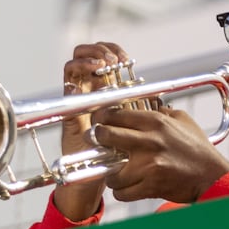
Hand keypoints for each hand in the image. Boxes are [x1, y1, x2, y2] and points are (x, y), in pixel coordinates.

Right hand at [51, 41, 137, 221]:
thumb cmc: (116, 155)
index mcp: (105, 91)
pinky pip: (67, 84)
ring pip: (75, 63)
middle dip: (102, 50)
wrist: (93, 178)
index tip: (126, 59)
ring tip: (103, 65)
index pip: (105, 58)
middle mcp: (89, 92)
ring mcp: (76, 98)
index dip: (114, 52)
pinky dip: (76, 74)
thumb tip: (161, 101)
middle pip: (87, 54)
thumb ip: (141, 115)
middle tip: (115, 61)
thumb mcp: (134, 132)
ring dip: (90, 58)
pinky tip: (89, 76)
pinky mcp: (67, 109)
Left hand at [93, 106, 228, 203]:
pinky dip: (122, 192)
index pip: (115, 114)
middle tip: (99, 144)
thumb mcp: (182, 120)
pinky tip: (128, 187)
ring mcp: (148, 165)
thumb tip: (147, 104)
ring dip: (111, 174)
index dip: (101, 118)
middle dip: (97, 139)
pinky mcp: (151, 186)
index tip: (98, 123)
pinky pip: (122, 192)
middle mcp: (149, 141)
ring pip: (110, 171)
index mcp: (155, 122)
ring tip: (117, 173)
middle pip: (105, 135)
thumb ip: (162, 111)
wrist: (212, 175)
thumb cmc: (198, 149)